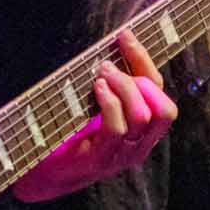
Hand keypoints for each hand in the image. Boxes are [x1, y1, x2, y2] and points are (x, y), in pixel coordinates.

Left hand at [13, 27, 177, 202]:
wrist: (45, 173)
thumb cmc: (72, 133)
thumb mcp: (99, 105)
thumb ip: (113, 84)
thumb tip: (118, 43)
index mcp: (145, 132)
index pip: (162, 96)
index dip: (145, 62)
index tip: (124, 36)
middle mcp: (141, 146)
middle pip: (164, 109)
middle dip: (139, 79)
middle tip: (107, 66)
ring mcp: (123, 156)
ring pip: (142, 116)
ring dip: (123, 87)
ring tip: (100, 75)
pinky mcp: (101, 160)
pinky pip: (117, 128)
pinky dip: (109, 102)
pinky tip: (97, 89)